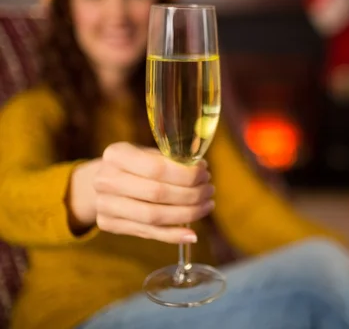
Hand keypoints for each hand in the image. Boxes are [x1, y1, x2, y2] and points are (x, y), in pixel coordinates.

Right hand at [92, 142, 214, 243]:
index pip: (158, 168)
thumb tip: (200, 170)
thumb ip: (170, 160)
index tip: (204, 173)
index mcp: (116, 155)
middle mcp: (106, 180)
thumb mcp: (146, 153)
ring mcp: (105, 205)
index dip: (186, 174)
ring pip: (154, 216)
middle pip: (158, 194)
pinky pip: (148, 233)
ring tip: (206, 206)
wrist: (99, 182)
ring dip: (187, 214)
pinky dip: (173, 235)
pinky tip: (192, 234)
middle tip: (209, 190)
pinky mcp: (108, 224)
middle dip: (191, 194)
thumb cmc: (133, 164)